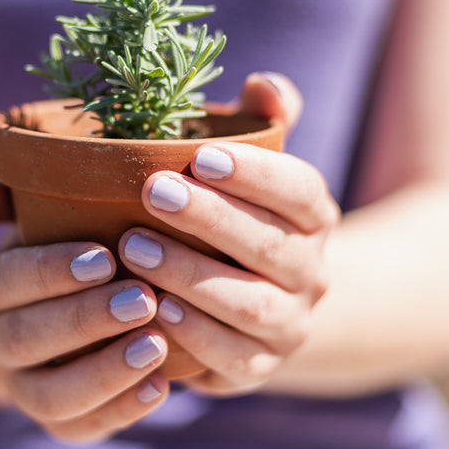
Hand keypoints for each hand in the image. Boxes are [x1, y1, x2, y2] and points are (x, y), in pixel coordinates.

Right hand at [0, 232, 170, 440]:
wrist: (41, 310)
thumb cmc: (53, 245)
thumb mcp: (30, 212)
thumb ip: (9, 190)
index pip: (4, 280)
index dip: (50, 271)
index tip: (105, 257)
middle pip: (23, 338)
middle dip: (84, 319)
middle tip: (144, 298)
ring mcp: (22, 387)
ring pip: (47, 396)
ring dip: (103, 372)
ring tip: (156, 345)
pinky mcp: (57, 419)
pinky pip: (78, 428)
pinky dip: (118, 411)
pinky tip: (161, 386)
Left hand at [118, 73, 338, 394]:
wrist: (265, 302)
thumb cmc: (240, 217)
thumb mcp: (253, 167)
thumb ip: (262, 120)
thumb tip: (263, 83)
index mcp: (314, 215)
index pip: (300, 190)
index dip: (254, 174)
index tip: (198, 155)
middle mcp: (313, 271)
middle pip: (273, 246)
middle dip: (213, 219)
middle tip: (153, 193)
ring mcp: (291, 324)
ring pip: (251, 305)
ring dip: (192, 276)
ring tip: (135, 250)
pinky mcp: (258, 366)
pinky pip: (232, 356)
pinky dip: (194, 334)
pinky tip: (152, 309)